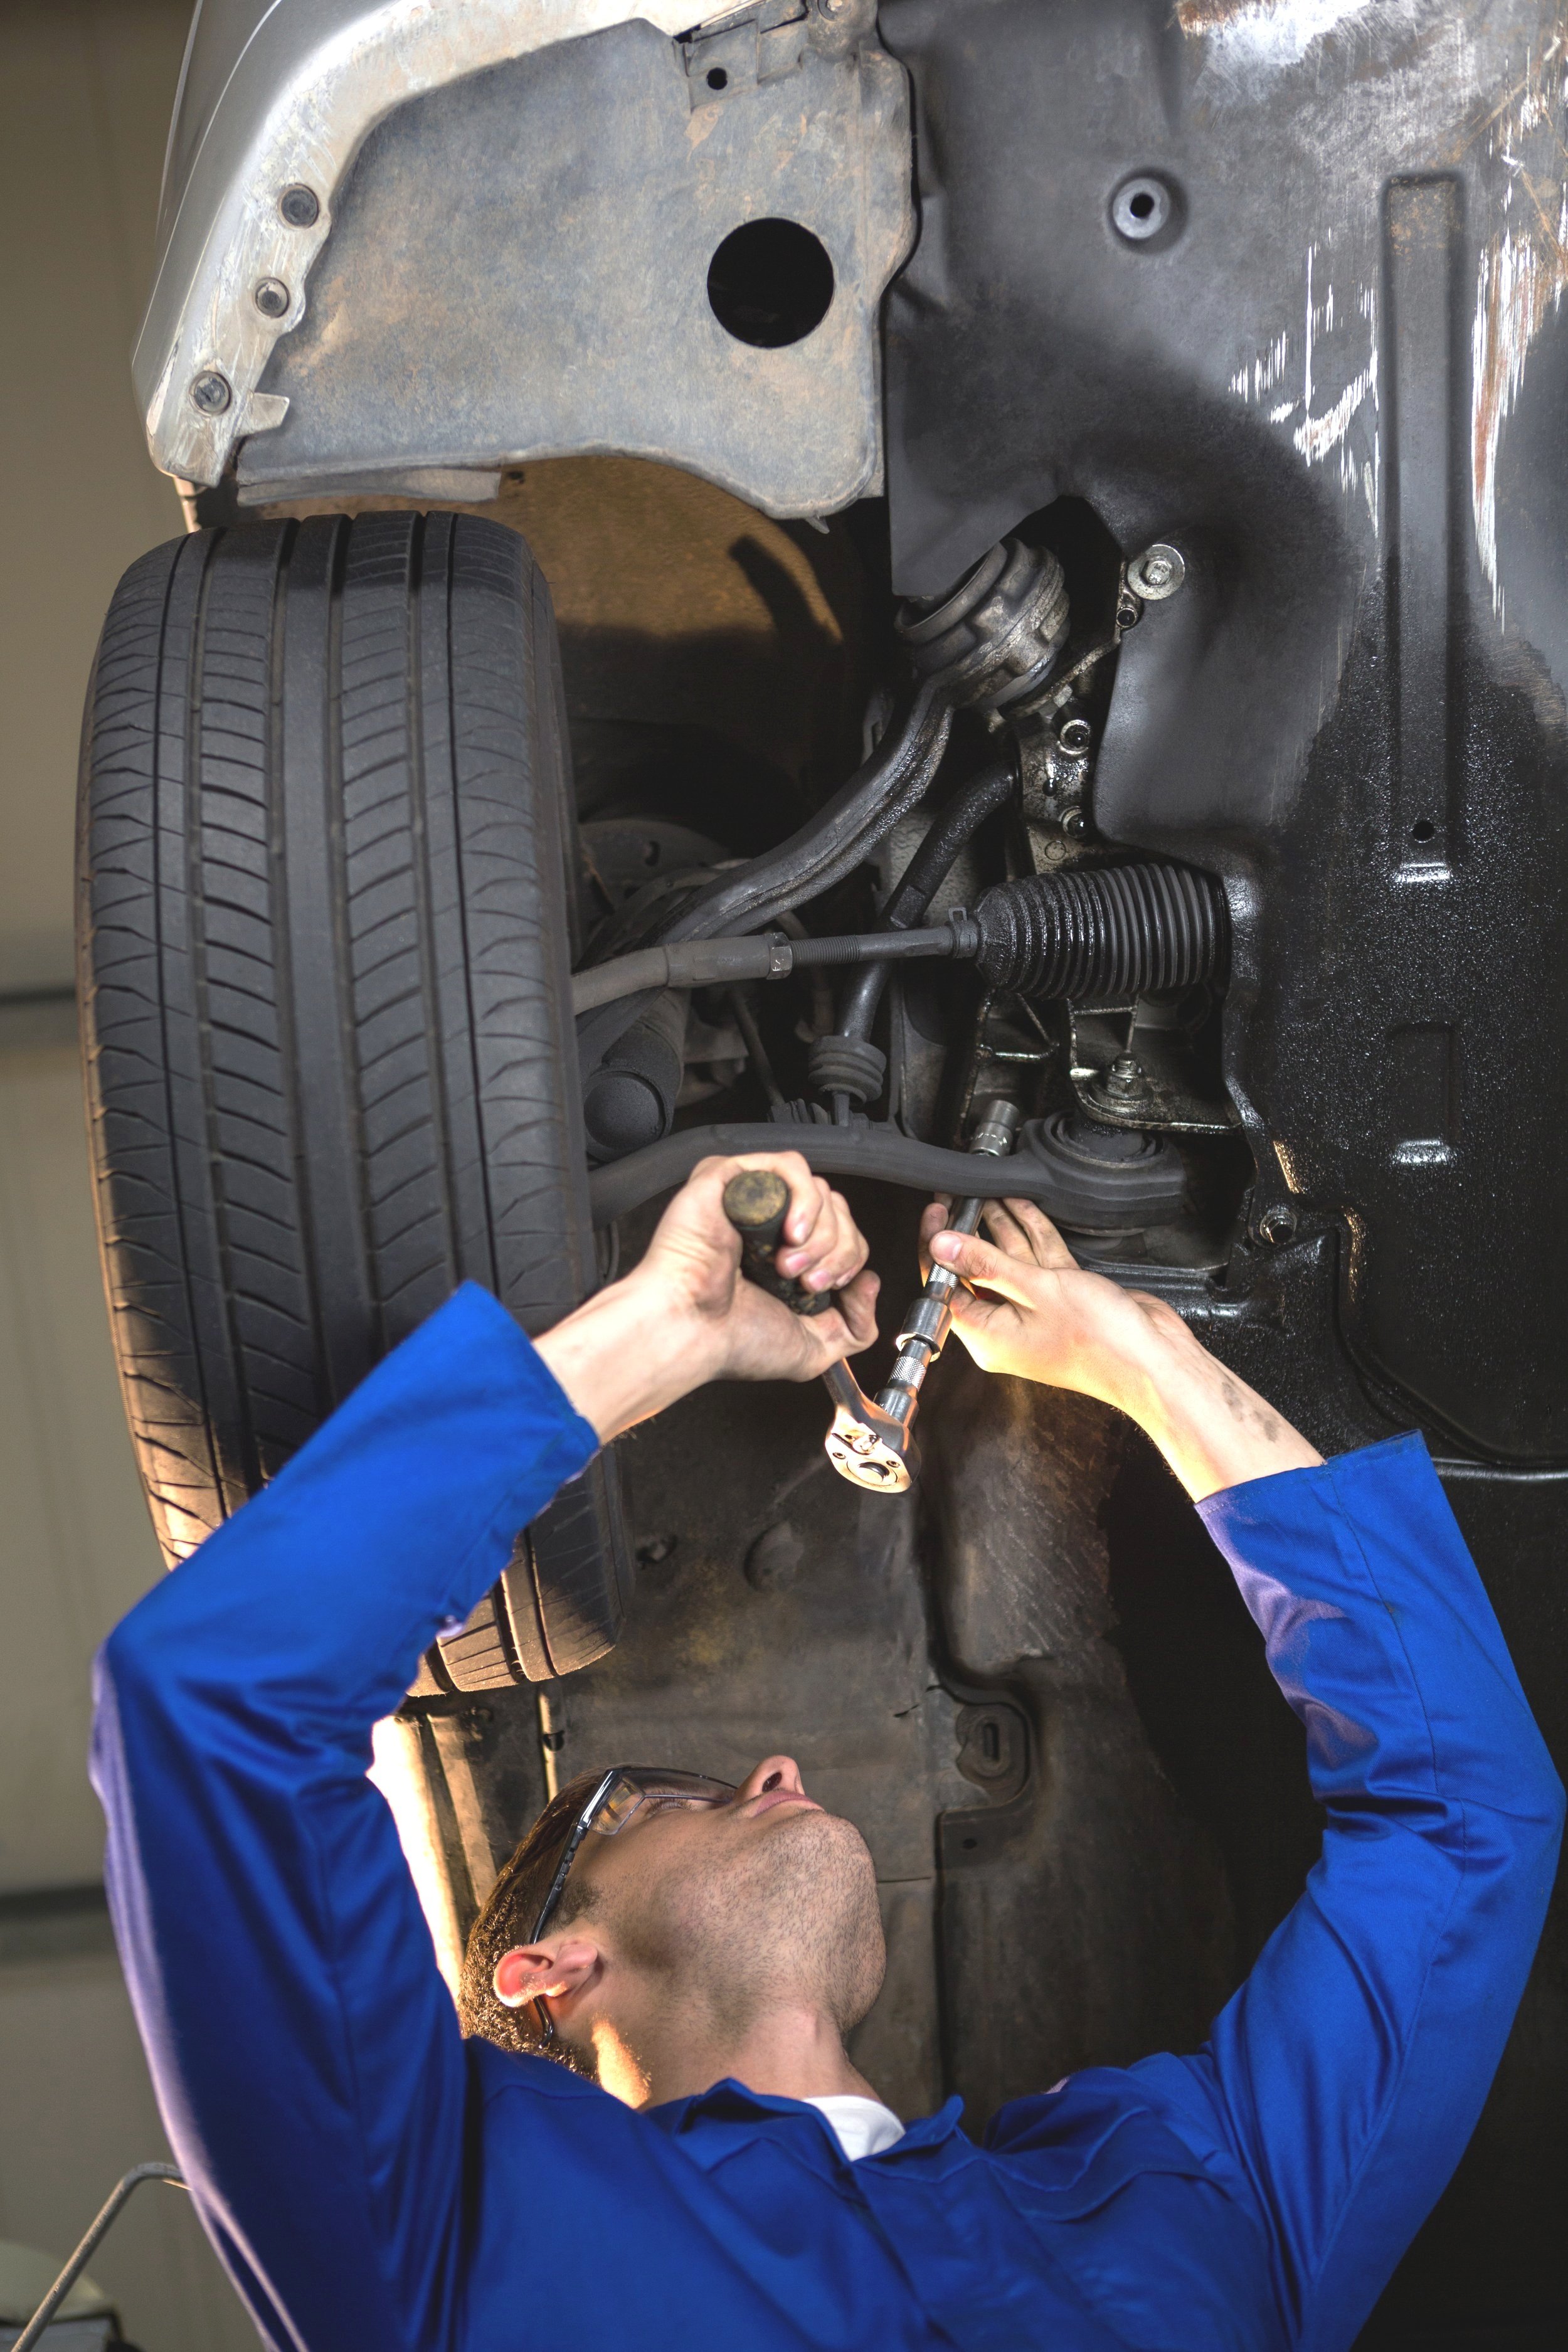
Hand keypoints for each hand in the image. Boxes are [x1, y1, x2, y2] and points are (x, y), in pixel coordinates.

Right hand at [537, 1154, 878, 1440]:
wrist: (690, 1330)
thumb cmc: (731, 1340)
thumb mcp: (814, 1349)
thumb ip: (857, 1327)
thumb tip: (871, 1282)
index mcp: (788, 1258)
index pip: (845, 1235)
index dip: (848, 1260)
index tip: (825, 1290)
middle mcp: (772, 1226)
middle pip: (839, 1210)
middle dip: (837, 1251)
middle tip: (806, 1283)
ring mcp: (752, 1199)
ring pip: (820, 1189)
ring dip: (820, 1233)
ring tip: (788, 1266)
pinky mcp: (731, 1176)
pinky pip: (790, 1165)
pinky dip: (804, 1199)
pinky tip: (791, 1233)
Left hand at [920, 1195, 1320, 1500]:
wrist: (1153, 1361)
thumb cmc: (1100, 1342)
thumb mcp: (1035, 1291)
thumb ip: (987, 1264)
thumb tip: (942, 1246)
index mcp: (988, 1337)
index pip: (947, 1286)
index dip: (937, 1247)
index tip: (938, 1213)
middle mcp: (1008, 1327)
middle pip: (977, 1271)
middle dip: (968, 1232)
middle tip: (957, 1198)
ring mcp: (1036, 1313)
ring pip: (1010, 1262)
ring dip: (1000, 1227)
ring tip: (984, 1193)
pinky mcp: (1062, 1299)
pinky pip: (1038, 1263)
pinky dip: (1031, 1235)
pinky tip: (1020, 1207)